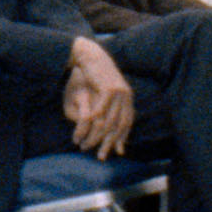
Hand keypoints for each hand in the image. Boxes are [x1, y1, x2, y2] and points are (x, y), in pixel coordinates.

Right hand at [61, 38, 134, 156]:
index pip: (127, 123)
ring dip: (96, 136)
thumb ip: (111, 106)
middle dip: (109, 143)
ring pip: (109, 121)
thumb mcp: (106, 91)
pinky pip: (100, 111)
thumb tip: (110, 122)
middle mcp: (126, 95)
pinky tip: (83, 132)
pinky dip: (91, 124)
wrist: (91, 55)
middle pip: (119, 125)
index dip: (122, 138)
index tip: (116, 152)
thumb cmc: (95, 74)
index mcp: (128, 97)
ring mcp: (118, 92)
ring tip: (86, 145)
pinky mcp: (108, 89)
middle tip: (100, 156)